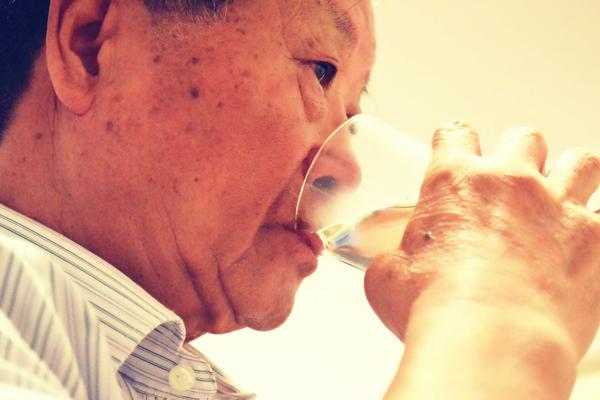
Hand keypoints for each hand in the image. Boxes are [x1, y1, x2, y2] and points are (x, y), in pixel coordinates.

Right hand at [364, 121, 599, 358]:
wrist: (490, 342)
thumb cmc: (433, 309)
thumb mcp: (387, 279)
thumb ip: (391, 260)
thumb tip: (391, 267)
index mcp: (455, 182)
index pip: (457, 133)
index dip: (456, 142)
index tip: (458, 154)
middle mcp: (510, 182)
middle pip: (525, 138)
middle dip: (519, 155)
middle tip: (512, 184)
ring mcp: (560, 207)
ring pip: (581, 162)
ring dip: (570, 176)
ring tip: (561, 201)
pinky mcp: (598, 241)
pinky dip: (598, 228)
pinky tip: (586, 245)